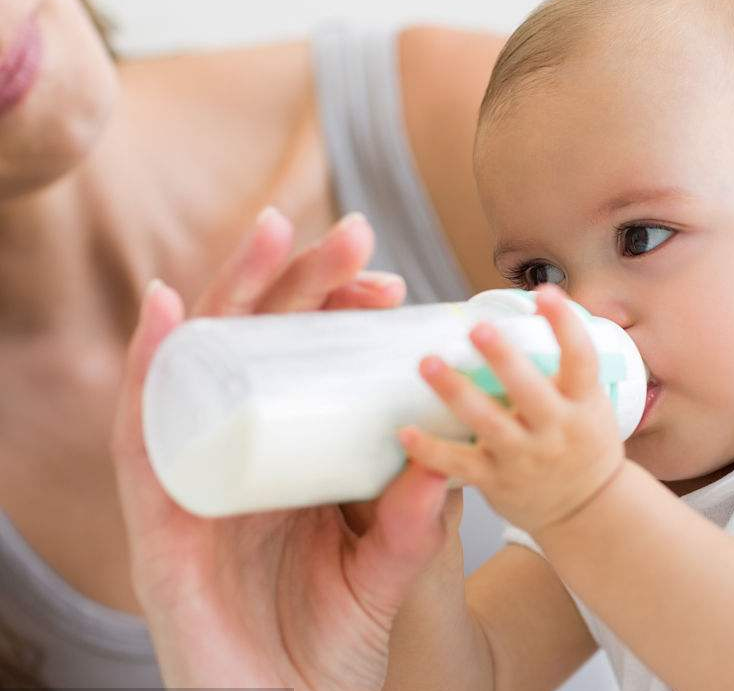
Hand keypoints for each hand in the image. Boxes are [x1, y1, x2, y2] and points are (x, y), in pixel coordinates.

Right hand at [111, 208, 460, 688]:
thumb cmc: (327, 646)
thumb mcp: (385, 566)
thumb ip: (413, 515)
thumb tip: (446, 444)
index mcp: (290, 463)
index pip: (308, 366)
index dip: (341, 314)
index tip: (389, 282)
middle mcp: (239, 458)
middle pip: (260, 348)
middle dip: (301, 282)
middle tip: (353, 234)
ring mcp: (196, 480)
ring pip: (204, 367)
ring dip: (233, 292)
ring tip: (274, 231)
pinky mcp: (159, 518)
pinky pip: (144, 432)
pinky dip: (151, 366)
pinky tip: (173, 308)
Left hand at [398, 282, 625, 533]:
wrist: (587, 510)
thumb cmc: (584, 444)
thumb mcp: (592, 404)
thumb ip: (568, 367)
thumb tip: (544, 305)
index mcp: (584, 404)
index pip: (581, 359)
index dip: (565, 324)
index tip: (545, 292)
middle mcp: (556, 430)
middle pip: (530, 390)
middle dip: (504, 358)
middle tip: (477, 328)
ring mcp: (525, 457)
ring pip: (488, 423)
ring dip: (456, 392)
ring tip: (427, 363)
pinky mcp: (496, 480)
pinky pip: (458, 464)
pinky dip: (429, 450)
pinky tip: (404, 431)